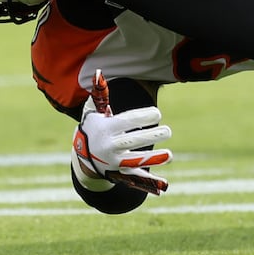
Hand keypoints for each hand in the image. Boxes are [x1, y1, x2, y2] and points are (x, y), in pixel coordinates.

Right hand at [71, 70, 172, 194]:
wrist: (83, 157)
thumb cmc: (93, 128)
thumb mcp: (93, 112)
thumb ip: (99, 94)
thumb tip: (98, 71)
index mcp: (105, 129)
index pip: (126, 122)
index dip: (142, 117)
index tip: (157, 113)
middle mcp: (109, 146)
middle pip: (132, 141)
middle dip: (151, 136)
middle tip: (168, 131)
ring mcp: (114, 162)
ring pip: (135, 161)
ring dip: (153, 159)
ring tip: (170, 154)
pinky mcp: (120, 173)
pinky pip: (136, 177)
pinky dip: (149, 181)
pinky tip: (165, 182)